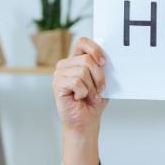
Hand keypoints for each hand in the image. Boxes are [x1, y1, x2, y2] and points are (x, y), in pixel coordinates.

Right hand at [53, 38, 107, 164]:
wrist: (86, 122)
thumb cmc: (93, 102)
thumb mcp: (102, 82)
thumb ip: (102, 68)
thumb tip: (106, 59)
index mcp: (76, 60)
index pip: (82, 42)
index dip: (95, 49)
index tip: (104, 62)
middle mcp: (66, 65)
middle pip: (87, 59)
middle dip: (99, 77)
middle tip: (99, 90)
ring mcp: (59, 74)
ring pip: (82, 71)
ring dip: (92, 87)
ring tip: (89, 96)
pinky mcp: (57, 85)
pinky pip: (76, 82)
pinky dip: (83, 92)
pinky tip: (79, 98)